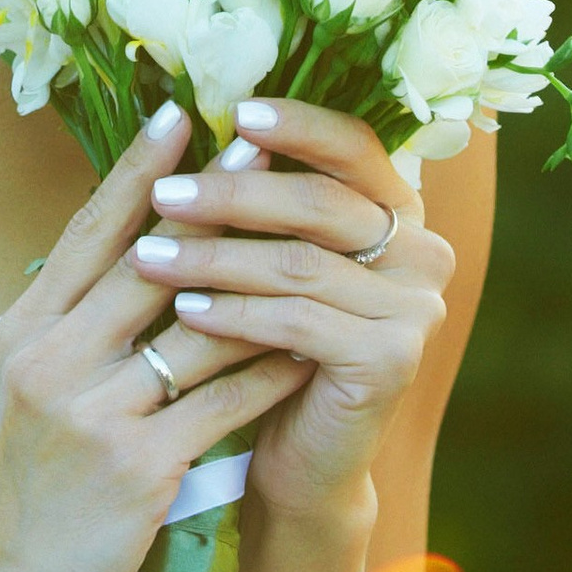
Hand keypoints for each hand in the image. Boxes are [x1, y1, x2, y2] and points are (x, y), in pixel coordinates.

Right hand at [0, 100, 306, 571]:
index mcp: (27, 329)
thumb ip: (75, 319)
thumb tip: (133, 244)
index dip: (138, 169)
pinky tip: (311, 346)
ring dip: (262, 284)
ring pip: (198, 327)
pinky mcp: (139, 465)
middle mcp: (55, 358)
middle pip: (148, 261)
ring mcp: (95, 411)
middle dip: (216, 201)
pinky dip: (269, 371)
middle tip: (270, 147)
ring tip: (317, 240)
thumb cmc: (28, 479)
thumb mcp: (30, 383)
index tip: (183, 112)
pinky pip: (223, 402)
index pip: (90, 231)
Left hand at [125, 98, 454, 527]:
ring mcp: (416, 308)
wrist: (301, 460)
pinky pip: (298, 322)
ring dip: (216, 257)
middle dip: (233, 196)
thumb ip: (257, 200)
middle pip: (321, 203)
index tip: (231, 112)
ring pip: (300, 264)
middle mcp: (423, 252)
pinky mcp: (393, 359)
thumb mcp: (268, 263)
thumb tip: (188, 119)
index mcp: (398, 212)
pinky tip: (185, 310)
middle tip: (163, 195)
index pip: (355, 146)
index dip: (297, 125)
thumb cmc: (270, 349)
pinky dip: (235, 314)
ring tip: (147, 257)